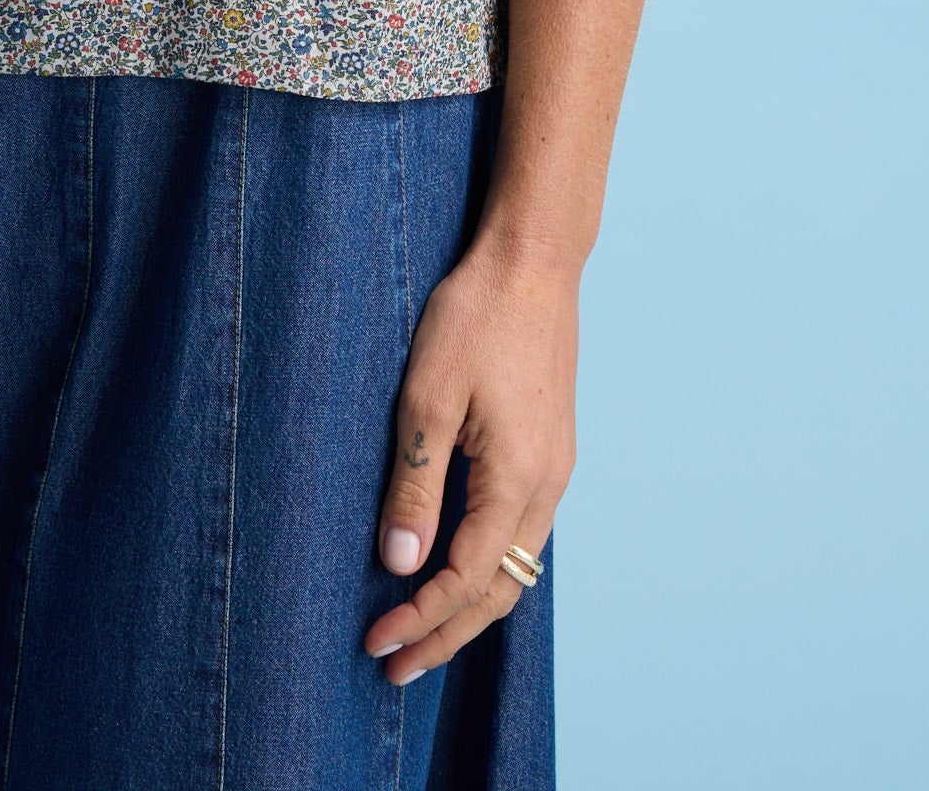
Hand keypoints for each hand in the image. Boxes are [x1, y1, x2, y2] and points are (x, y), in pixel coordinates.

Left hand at [363, 233, 577, 682]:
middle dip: (446, 634)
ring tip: (420, 630)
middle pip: (500, 590)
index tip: (374, 643)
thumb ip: (414, 486)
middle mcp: (546, 485)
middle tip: (394, 667)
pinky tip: (454, 566)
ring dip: (468, 605)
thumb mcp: (427, 399)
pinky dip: (486, 566)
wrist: (533, 261)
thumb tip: (399, 566)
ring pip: (515, 566)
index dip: (420, 618)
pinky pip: (522, 531)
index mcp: (516, 480)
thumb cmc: (474, 318)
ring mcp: (554, 468)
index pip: (466, 579)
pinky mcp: (549, 449)